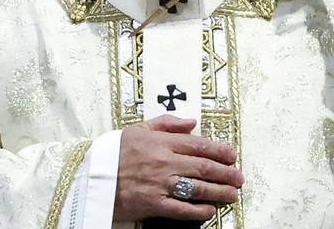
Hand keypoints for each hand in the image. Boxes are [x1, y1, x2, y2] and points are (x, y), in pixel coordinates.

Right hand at [113, 114, 242, 221]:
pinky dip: (198, 210)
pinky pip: (181, 208)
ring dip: (219, 192)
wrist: (94, 176)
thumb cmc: (117, 152)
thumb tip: (192, 122)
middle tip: (239, 178)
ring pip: (197, 188)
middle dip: (226, 173)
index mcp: (163, 142)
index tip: (232, 156)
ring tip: (232, 194)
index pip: (199, 145)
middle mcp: (165, 162)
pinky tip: (210, 210)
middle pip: (203, 167)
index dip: (220, 150)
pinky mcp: (153, 204)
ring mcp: (160, 184)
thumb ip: (167, 123)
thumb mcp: (139, 129)